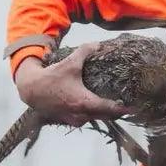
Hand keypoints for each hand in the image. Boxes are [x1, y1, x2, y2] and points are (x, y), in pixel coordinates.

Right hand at [14, 45, 128, 127]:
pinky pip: (85, 119)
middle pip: (106, 116)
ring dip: (103, 113)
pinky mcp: (68, 121)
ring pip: (95, 119)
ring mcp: (74, 120)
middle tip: (127, 105)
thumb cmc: (51, 77)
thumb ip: (86, 52)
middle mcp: (81, 115)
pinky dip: (92, 114)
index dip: (125, 109)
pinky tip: (95, 106)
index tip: (135, 108)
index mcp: (85, 102)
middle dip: (116, 111)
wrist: (30, 90)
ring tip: (113, 105)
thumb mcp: (70, 63)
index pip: (111, 109)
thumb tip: (98, 44)